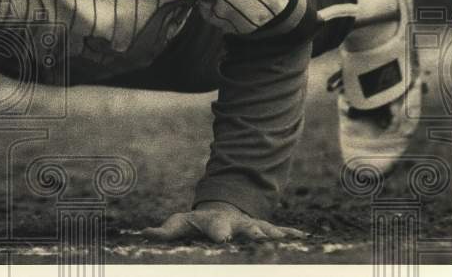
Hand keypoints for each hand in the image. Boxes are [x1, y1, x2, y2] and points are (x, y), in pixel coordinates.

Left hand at [142, 201, 307, 242]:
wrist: (220, 210)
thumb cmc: (196, 224)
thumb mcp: (180, 224)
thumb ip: (166, 231)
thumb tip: (145, 232)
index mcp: (215, 224)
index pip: (216, 228)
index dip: (218, 232)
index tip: (222, 238)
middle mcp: (237, 224)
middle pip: (246, 229)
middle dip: (253, 234)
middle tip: (260, 240)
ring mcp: (252, 227)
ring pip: (266, 230)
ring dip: (275, 236)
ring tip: (286, 240)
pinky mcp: (264, 231)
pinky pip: (280, 232)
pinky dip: (291, 235)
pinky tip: (305, 238)